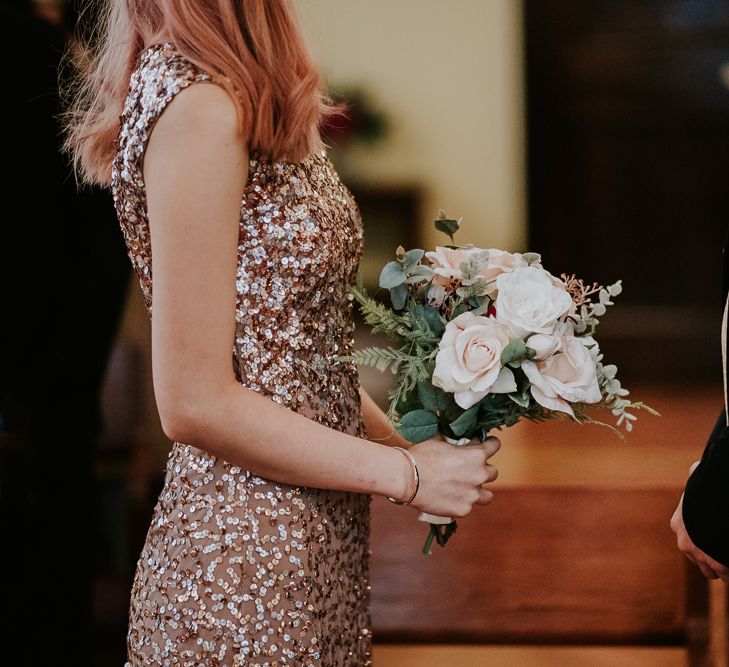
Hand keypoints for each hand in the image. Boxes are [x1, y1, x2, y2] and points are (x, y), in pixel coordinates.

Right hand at [405, 436, 499, 517]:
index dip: (490, 444)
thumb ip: (453, 441)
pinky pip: (468, 506)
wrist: (407, 478)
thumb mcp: (439, 440)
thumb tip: (455, 438)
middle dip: (483, 469)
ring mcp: (472, 495)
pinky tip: (450, 498)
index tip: (486, 445)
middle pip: (493, 472)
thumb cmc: (422, 455)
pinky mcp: (463, 510)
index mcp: (476, 455)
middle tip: (469, 470)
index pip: (495, 446)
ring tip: (466, 489)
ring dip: (479, 491)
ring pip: (487, 495)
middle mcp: (479, 475)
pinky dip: (461, 502)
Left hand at [671, 461, 728, 581]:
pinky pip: (727, 575)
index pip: (687, 539)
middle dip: (710, 556)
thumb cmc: (707, 492)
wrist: (716, 510)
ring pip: (712, 571)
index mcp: (679, 525)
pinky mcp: (721, 567)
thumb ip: (696, 474)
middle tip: (720, 549)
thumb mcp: (698, 481)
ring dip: (722, 567)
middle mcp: (686, 544)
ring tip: (726, 559)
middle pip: (698, 558)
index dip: (702, 539)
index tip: (712, 536)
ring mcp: (702, 558)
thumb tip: (696, 467)